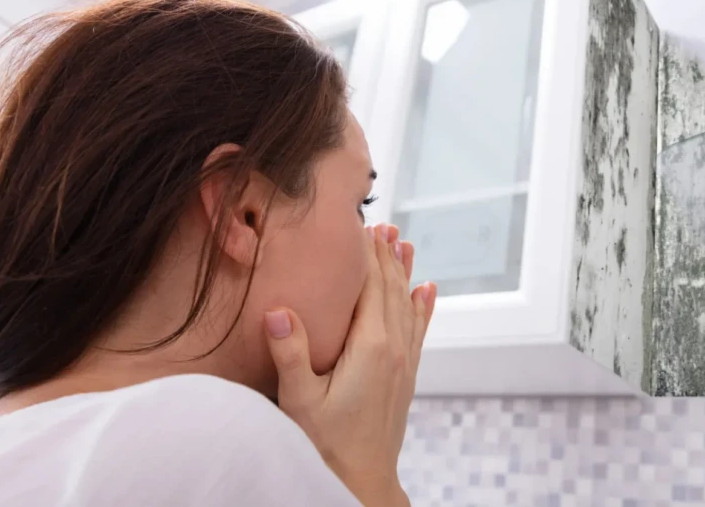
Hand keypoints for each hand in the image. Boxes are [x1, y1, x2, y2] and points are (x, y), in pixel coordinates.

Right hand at [263, 223, 436, 506]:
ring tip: (405, 243)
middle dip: (387, 255)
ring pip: (407, 304)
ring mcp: (404, 362)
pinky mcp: (406, 376)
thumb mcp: (300, 401)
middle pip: (392, 289)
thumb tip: (277, 310)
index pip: (371, 288)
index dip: (367, 255)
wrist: (362, 481)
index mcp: (370, 347)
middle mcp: (394, 348)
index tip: (363, 225)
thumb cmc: (325, 445)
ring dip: (405, 272)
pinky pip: (418, 329)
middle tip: (383, 224)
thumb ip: (291, 354)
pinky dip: (422, 305)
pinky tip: (427, 290)